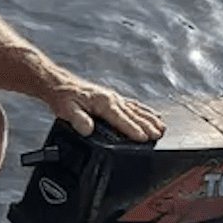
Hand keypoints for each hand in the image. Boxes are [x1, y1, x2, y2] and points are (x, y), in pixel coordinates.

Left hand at [50, 80, 164, 142]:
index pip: (121, 119)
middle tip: (159, 135)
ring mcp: (114, 98)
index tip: (144, 137)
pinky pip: (133, 105)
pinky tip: (152, 115)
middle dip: (147, 125)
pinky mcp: (114, 99)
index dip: (133, 129)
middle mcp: (112, 99)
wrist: (61, 85)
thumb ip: (78, 120)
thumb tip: (87, 129)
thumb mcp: (66, 110)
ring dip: (150, 119)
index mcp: (103, 102)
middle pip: (134, 114)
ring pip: (137, 110)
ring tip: (161, 128)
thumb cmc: (64, 98)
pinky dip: (144, 111)